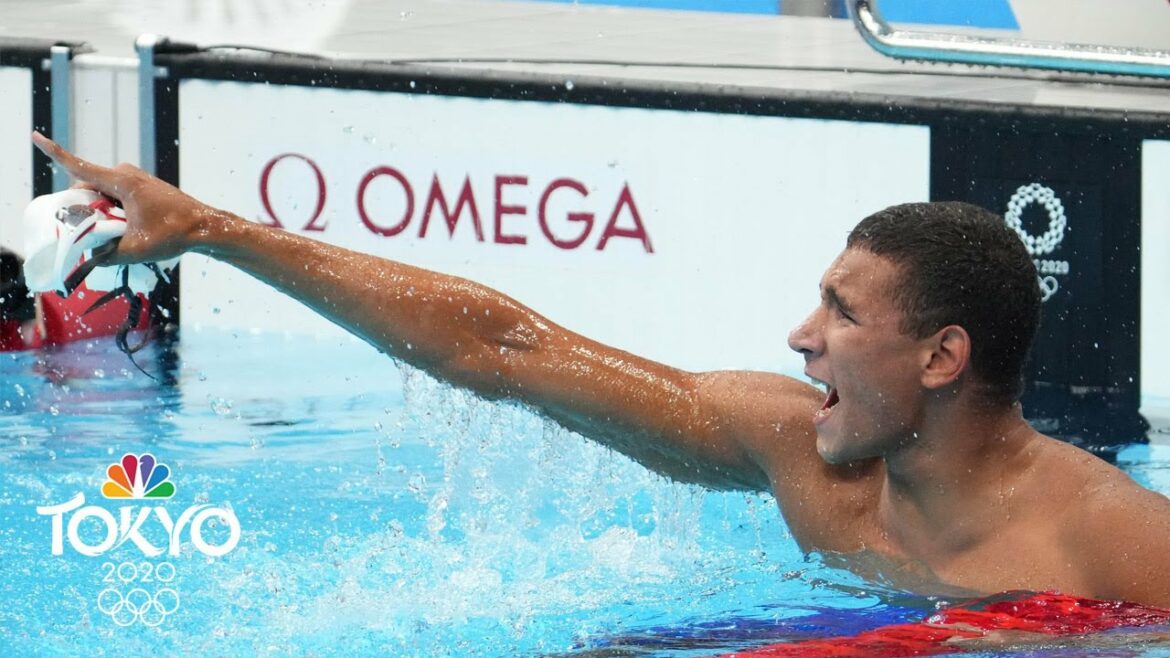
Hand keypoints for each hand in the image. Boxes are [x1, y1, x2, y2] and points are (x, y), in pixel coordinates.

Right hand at [31, 132, 220, 264]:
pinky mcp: (142, 186)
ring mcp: (135, 178)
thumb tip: (84, 260)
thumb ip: (104, 255)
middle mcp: (126, 174)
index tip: (35, 137)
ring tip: (123, 233)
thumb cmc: (174, 234)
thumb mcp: (134, 250)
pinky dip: (113, 211)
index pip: (79, 166)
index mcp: (121, 182)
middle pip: (88, 188)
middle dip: (84, 209)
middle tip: (97, 234)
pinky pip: (116, 196)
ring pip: (102, 194)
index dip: (54, 153)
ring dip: (101, 213)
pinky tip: (129, 229)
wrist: (207, 227)